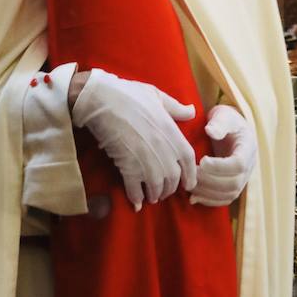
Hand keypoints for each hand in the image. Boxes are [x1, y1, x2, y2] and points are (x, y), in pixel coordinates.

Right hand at [71, 68, 197, 210]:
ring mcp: (145, 159)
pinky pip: (135, 189)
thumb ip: (175, 108)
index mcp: (172, 131)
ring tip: (151, 196)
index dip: (190, 175)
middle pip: (173, 177)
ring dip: (154, 195)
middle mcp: (163, 149)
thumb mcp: (157, 96)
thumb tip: (192, 112)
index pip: (188, 159)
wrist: (104, 99)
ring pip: (156, 187)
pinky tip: (136, 202)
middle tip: (164, 191)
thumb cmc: (131, 95)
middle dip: (169, 188)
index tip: (188, 185)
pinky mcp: (127, 167)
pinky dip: (137, 198)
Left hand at [189, 104, 256, 207]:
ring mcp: (243, 178)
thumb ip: (218, 123)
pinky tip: (193, 197)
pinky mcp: (234, 186)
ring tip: (189, 185)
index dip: (220, 166)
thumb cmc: (225, 120)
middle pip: (234, 183)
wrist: (230, 128)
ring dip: (208, 193)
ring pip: (229, 194)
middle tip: (191, 173)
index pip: (238, 164)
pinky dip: (209, 201)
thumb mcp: (223, 115)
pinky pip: (225, 199)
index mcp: (248, 147)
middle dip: (210, 181)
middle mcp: (249, 166)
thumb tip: (210, 131)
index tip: (201, 161)